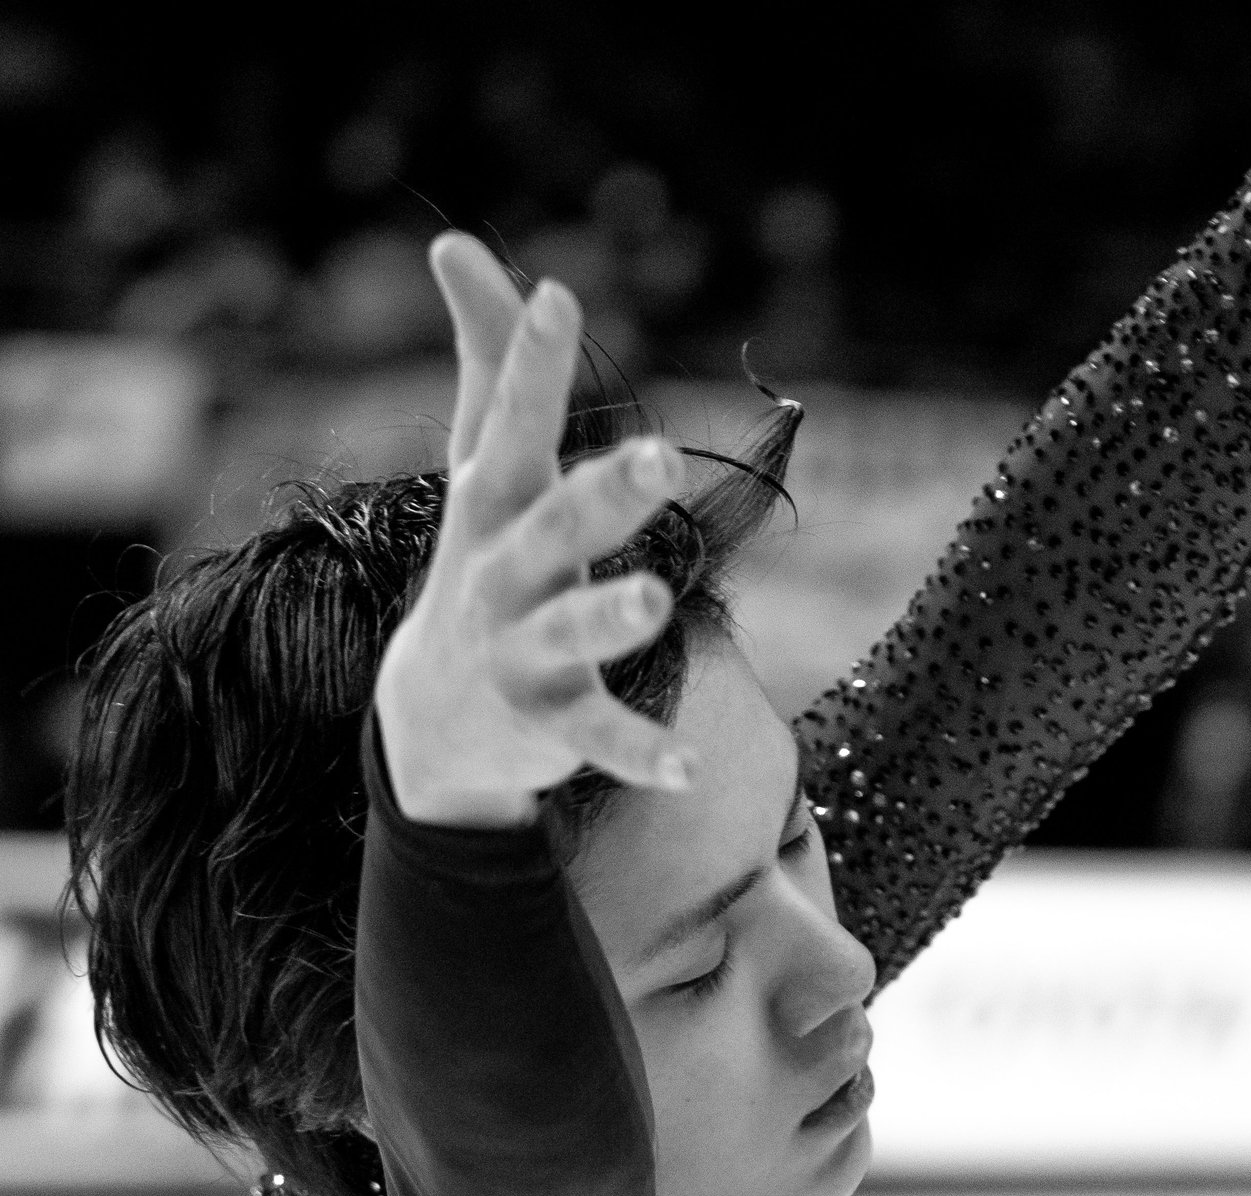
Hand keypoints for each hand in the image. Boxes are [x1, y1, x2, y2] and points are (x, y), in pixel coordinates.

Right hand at [374, 232, 694, 826]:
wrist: (430, 718)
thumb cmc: (481, 561)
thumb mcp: (482, 466)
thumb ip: (486, 360)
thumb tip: (454, 242)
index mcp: (498, 501)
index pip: (514, 422)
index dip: (533, 363)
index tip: (560, 296)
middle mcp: (506, 571)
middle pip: (556, 526)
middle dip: (603, 494)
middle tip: (658, 459)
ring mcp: (520, 651)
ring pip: (569, 633)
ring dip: (609, 616)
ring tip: (656, 598)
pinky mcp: (545, 724)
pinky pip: (596, 739)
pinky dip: (639, 756)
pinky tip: (690, 768)